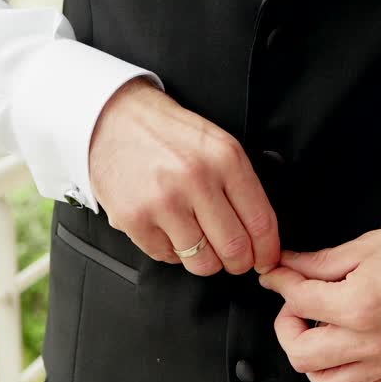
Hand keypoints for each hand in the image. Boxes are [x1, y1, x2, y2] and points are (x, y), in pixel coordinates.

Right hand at [87, 77, 279, 275]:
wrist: (113, 118)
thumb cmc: (168, 134)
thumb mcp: (217, 145)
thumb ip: (241, 185)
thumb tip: (262, 234)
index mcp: (225, 159)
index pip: (260, 222)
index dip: (267, 251)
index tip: (265, 259)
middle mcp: (196, 179)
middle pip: (234, 249)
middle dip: (240, 263)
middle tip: (235, 260)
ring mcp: (163, 201)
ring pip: (202, 262)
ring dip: (205, 261)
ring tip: (199, 243)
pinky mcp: (134, 218)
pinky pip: (166, 257)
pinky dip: (172, 251)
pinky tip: (168, 230)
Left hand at [258, 222, 380, 381]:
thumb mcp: (365, 247)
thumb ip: (319, 263)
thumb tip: (285, 267)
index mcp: (359, 305)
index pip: (297, 301)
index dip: (280, 283)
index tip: (278, 276)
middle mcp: (371, 341)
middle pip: (301, 356)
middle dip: (288, 330)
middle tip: (297, 310)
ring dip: (315, 363)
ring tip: (320, 337)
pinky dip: (345, 377)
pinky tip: (347, 351)